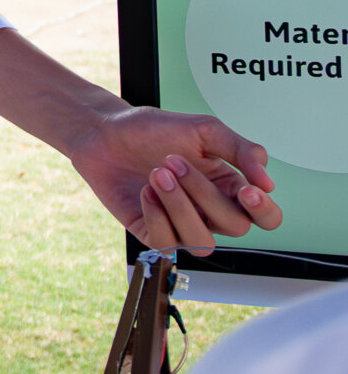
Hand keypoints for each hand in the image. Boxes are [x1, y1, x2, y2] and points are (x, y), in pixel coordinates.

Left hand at [64, 105, 282, 254]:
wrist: (105, 133)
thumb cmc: (153, 130)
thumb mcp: (203, 129)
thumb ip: (242, 150)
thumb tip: (268, 182)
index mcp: (229, 187)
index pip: (265, 217)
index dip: (263, 211)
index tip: (246, 190)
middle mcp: (209, 210)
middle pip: (235, 227)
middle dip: (205, 194)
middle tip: (172, 161)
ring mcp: (181, 224)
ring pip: (201, 242)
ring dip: (180, 207)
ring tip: (156, 174)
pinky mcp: (152, 232)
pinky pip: (166, 243)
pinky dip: (156, 214)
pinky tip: (144, 190)